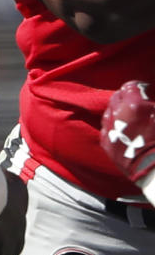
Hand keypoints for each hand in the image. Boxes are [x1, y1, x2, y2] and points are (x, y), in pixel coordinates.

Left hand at [100, 81, 154, 196]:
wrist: (154, 168)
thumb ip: (152, 104)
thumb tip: (148, 104)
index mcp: (134, 104)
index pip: (130, 86)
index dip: (138, 88)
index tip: (144, 91)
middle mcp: (118, 114)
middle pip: (116, 98)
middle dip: (125, 97)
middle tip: (135, 103)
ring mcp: (110, 130)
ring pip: (108, 113)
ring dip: (116, 111)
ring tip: (126, 116)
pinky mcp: (106, 144)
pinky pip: (105, 129)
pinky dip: (111, 127)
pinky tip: (120, 130)